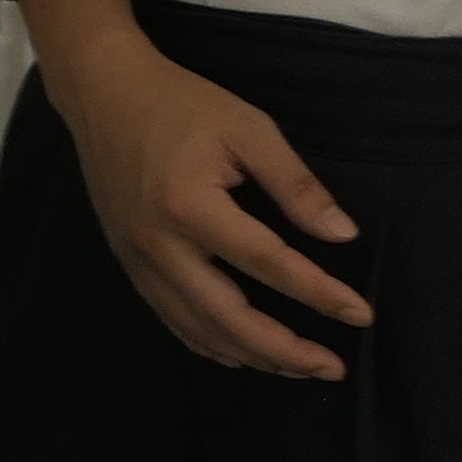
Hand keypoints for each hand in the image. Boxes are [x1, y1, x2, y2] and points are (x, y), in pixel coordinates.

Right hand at [45, 33, 368, 378]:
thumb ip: (295, 184)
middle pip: (230, 317)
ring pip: (199, 328)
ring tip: (298, 367)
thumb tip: (342, 235)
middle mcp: (159, 244)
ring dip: (253, 355)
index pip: (269, 264)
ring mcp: (137, 259)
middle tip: (333, 368)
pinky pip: (172, 318)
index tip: (360, 314)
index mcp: (190, 206)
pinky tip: (241, 354)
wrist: (101, 92)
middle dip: (286, 351)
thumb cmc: (180, 103)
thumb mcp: (248, 128)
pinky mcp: (128, 262)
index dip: (319, 294)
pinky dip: (210, 344)